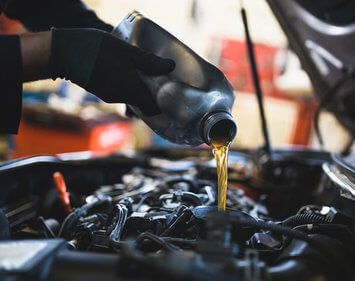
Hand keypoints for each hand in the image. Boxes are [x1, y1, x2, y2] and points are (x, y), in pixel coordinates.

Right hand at [50, 28, 174, 114]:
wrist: (64, 54)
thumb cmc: (97, 50)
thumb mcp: (127, 52)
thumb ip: (149, 61)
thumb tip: (170, 67)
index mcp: (131, 90)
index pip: (152, 110)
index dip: (161, 104)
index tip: (167, 93)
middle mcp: (121, 98)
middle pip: (142, 104)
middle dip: (151, 94)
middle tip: (157, 78)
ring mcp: (109, 96)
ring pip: (131, 97)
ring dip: (138, 88)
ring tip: (141, 71)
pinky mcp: (101, 91)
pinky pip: (120, 93)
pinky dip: (126, 85)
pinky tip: (125, 70)